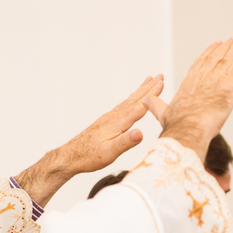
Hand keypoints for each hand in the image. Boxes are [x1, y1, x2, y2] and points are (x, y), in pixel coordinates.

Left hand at [14, 75, 163, 205]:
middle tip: (159, 75)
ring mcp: (109, 118)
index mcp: (117, 123)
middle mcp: (114, 117)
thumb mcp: (109, 153)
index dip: (151, 95)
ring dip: (140, 91)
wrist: (71, 156)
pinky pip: (123, 107)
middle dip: (148, 88)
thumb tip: (140, 133)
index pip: (138, 107)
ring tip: (148, 81)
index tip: (162, 83)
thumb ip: (125, 142)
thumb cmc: (89, 157)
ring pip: (129, 101)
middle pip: (134, 99)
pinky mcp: (106, 122)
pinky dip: (132, 100)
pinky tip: (133, 101)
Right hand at [144, 38, 232, 161]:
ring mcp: (216, 78)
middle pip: (216, 57)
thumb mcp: (163, 112)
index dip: (209, 53)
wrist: (188, 128)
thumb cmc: (176, 123)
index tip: (216, 45)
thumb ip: (156, 105)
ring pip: (229, 59)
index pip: (201, 62)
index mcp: (189, 81)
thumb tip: (145, 101)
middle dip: (226, 48)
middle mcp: (203, 76)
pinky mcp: (229, 85)